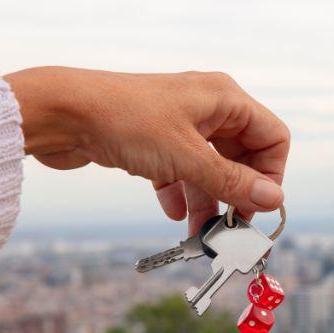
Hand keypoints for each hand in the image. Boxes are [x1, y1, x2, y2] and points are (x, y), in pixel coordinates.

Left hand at [4, 67, 288, 234]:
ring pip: (210, 169)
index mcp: (224, 98)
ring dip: (209, 201)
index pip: (272, 137)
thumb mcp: (186, 157)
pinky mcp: (154, 141)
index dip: (271, 174)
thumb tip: (275, 199)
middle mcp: (207, 108)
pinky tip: (175, 215)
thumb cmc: (125, 121)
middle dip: (238, 193)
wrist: (58, 113)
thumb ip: (232, 181)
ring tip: (202, 234)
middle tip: (232, 227)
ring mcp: (179, 124)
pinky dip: (181, 193)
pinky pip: (181, 172)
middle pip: (243, 156)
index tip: (257, 206)